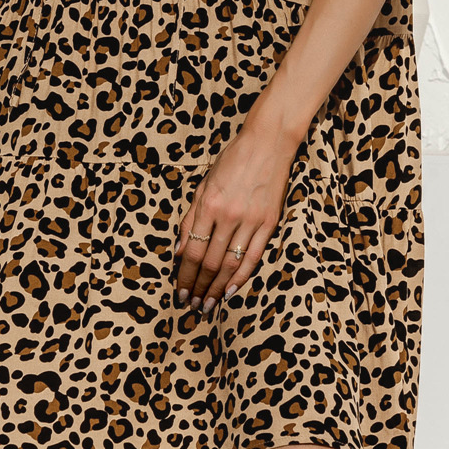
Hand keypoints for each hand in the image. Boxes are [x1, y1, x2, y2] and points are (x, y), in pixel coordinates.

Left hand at [174, 119, 296, 313]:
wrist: (267, 142)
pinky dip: (242, 277)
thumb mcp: (203, 185)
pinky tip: (231, 291)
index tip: (179, 291)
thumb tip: (179, 252)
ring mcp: (251, 219)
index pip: (193, 251)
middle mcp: (229, 214)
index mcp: (209, 204)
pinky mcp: (270, 222)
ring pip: (231, 264)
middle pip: (211, 262)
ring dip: (218, 288)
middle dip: (199, 287)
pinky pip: (254, 257)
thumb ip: (190, 219)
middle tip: (192, 305)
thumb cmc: (231, 161)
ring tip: (208, 305)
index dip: (185, 275)